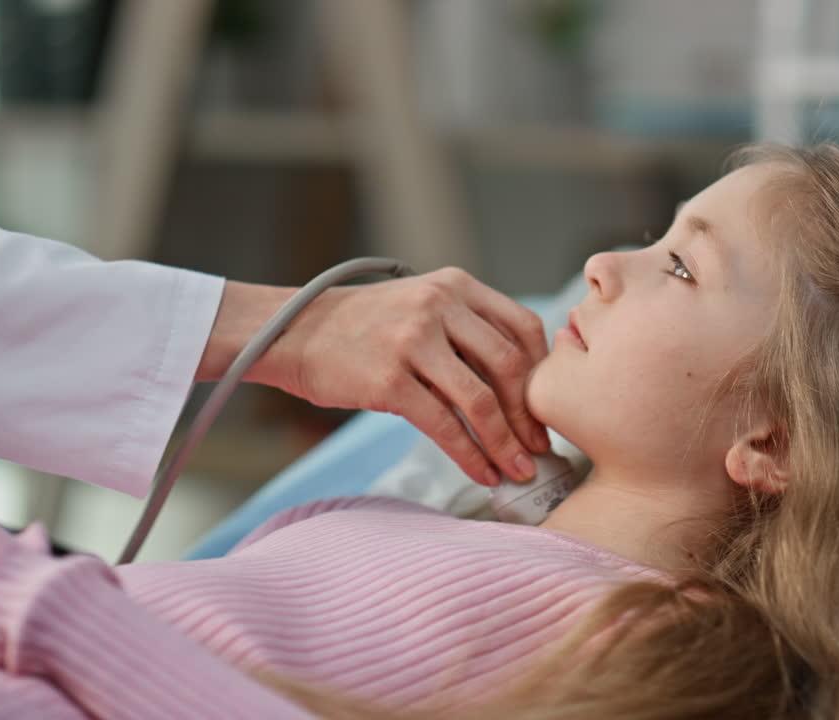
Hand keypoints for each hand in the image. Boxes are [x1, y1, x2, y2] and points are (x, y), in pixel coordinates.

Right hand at [257, 268, 551, 486]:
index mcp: (455, 285)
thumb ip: (465, 328)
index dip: (542, 372)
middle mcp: (439, 305)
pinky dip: (470, 455)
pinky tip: (482, 473)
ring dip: (506, 442)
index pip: (522, 327)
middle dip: (530, 414)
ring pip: (480, 400)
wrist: (291, 332)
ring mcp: (413, 341)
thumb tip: (519, 382)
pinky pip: (444, 425)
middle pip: (509, 366)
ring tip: (518, 469)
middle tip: (540, 447)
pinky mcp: (389, 380)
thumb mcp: (420, 305)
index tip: (547, 406)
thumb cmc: (362, 327)